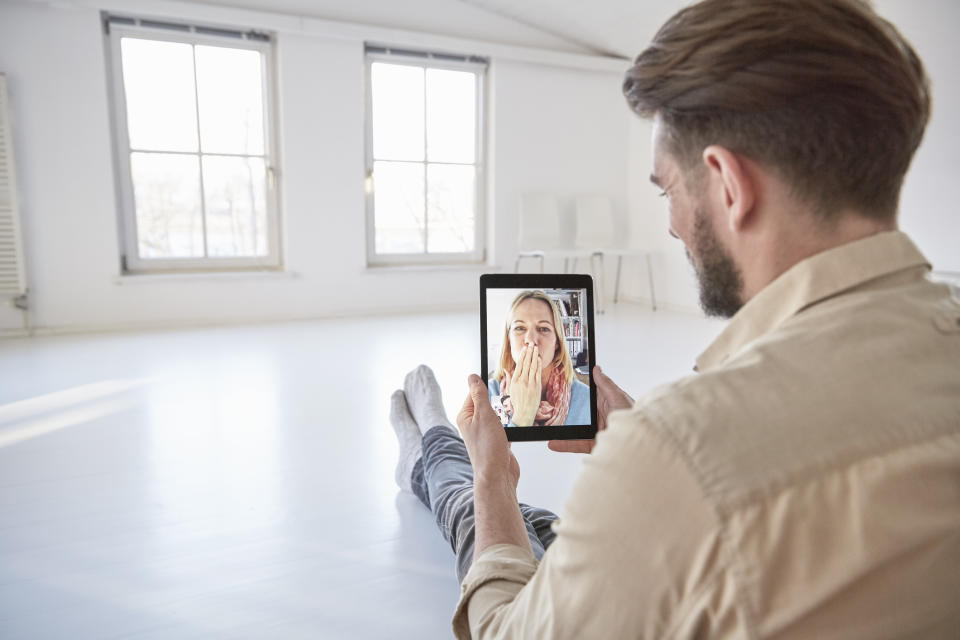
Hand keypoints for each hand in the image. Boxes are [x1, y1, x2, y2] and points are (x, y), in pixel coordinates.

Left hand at [457, 374, 520, 488]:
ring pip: (497, 416)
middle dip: (498, 401)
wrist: (497, 476)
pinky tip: (516, 426)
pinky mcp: (497, 442)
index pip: (474, 393)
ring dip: (505, 415)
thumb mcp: (484, 415)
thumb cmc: (488, 448)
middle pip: (487, 404)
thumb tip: (472, 377)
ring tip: (511, 416)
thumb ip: (479, 395)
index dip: (486, 387)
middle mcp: (473, 425)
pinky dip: (510, 425)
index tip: (499, 381)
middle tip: (508, 399)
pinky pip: (504, 427)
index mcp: (465, 416)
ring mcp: (485, 434)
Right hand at [509, 344, 541, 425]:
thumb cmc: (517, 402)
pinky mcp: (536, 386)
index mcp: (515, 381)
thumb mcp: (510, 390)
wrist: (524, 413)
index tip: (524, 349)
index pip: (519, 365)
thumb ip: (509, 378)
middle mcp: (522, 381)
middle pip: (526, 363)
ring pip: (532, 366)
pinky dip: (538, 365)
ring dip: (534, 356)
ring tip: (535, 348)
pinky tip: (539, 358)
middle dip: (529, 352)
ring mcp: (530, 383)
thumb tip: (506, 370)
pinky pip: (537, 373)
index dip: (522, 355)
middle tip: (531, 344)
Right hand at [548, 365, 633, 453]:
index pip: (586, 396)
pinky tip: (554, 443)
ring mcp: (595, 431)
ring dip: (560, 432)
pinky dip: (565, 444)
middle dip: (563, 415)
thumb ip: (605, 385)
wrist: (640, 441)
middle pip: (577, 415)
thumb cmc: (635, 417)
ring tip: (547, 431)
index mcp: (604, 403)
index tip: (559, 389)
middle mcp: (598, 417)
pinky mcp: (594, 445)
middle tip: (547, 413)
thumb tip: (596, 369)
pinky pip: (577, 444)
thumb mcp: (618, 397)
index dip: (574, 394)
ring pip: (574, 431)